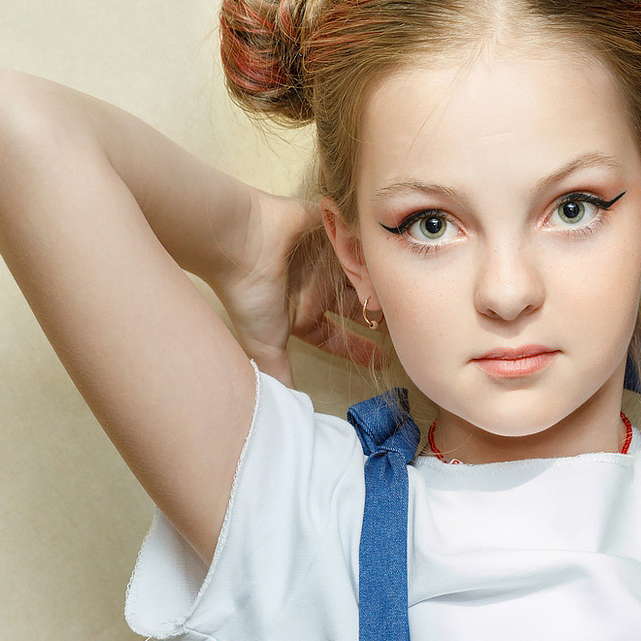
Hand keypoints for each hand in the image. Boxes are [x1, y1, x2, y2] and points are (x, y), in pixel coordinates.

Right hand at [211, 194, 382, 386]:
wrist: (240, 242)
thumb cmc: (249, 293)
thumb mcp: (266, 345)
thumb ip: (280, 376)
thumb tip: (290, 412)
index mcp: (307, 313)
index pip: (342, 335)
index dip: (362, 348)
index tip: (384, 359)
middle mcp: (320, 287)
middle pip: (363, 304)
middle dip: (381, 314)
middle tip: (400, 319)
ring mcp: (328, 257)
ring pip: (368, 273)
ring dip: (380, 281)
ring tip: (395, 290)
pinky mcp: (334, 228)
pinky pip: (363, 239)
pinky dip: (374, 248)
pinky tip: (387, 257)